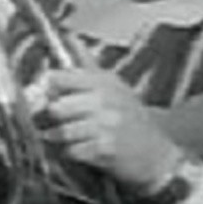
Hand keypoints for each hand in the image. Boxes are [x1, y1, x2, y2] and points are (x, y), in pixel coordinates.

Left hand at [36, 67, 181, 195]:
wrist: (158, 153)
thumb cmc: (132, 120)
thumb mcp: (116, 89)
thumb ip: (88, 72)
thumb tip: (66, 50)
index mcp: (104, 82)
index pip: (61, 78)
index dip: (47, 88)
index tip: (44, 95)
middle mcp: (105, 100)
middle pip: (57, 107)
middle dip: (50, 118)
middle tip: (53, 121)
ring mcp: (106, 125)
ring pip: (63, 131)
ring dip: (58, 138)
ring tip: (63, 138)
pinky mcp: (105, 149)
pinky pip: (72, 150)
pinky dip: (71, 153)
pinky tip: (79, 150)